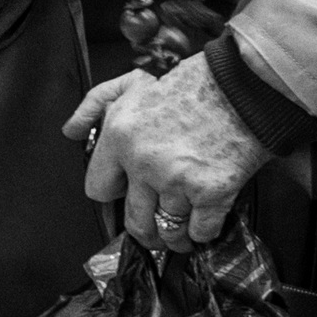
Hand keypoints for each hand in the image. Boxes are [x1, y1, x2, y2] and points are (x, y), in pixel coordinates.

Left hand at [65, 56, 270, 253]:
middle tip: (155, 222)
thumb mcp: (133, 82)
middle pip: (133, 221)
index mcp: (120, 135)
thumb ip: (95, 104)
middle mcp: (144, 163)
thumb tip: (72, 131)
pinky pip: (200, 232)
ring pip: (167, 231)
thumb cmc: (192, 82)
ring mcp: (178, 182)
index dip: (115, 191)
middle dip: (144, 226)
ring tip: (179, 231)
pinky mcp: (213, 193)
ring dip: (174, 235)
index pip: (98, 190)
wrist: (244, 83)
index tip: (128, 190)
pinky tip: (204, 221)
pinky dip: (202, 232)